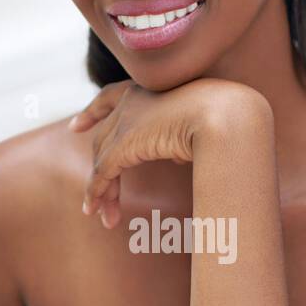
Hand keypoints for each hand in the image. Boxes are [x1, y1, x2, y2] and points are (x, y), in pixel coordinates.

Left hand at [68, 77, 263, 227]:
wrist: (226, 114)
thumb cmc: (229, 118)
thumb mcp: (201, 126)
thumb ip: (182, 138)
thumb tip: (178, 155)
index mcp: (151, 88)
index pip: (111, 97)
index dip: (93, 112)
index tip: (76, 126)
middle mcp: (133, 99)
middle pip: (105, 139)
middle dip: (99, 170)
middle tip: (98, 200)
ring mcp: (126, 120)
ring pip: (102, 159)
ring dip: (101, 191)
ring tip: (104, 217)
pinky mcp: (123, 143)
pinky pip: (103, 172)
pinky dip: (98, 193)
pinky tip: (96, 210)